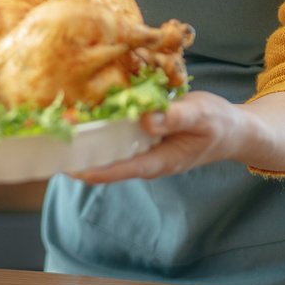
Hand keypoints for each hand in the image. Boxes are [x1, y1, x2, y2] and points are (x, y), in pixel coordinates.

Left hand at [75, 91, 250, 182]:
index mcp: (159, 161)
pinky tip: (86, 115)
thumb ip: (175, 118)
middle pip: (108, 163)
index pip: (118, 169)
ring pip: (111, 150)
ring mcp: (145, 151)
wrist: (235, 130)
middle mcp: (147, 160)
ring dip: (88, 142)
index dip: (92, 169)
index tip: (65, 165)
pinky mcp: (145, 138)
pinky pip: (119, 137)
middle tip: (49, 142)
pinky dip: (103, 128)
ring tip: (58, 129)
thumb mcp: (201, 116)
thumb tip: (147, 120)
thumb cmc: (219, 124)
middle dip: (81, 156)